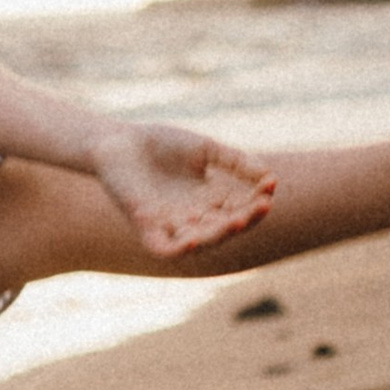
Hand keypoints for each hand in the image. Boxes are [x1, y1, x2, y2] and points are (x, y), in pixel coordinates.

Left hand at [88, 122, 276, 260]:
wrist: (119, 140)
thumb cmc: (161, 143)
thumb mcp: (206, 150)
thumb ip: (235, 162)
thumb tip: (270, 177)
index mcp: (209, 202)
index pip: (240, 210)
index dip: (256, 203)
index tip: (270, 187)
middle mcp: (193, 218)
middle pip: (225, 228)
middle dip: (245, 219)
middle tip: (260, 205)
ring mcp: (170, 224)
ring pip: (201, 241)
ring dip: (220, 234)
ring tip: (238, 221)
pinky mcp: (145, 226)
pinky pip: (164, 248)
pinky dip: (178, 249)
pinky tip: (193, 241)